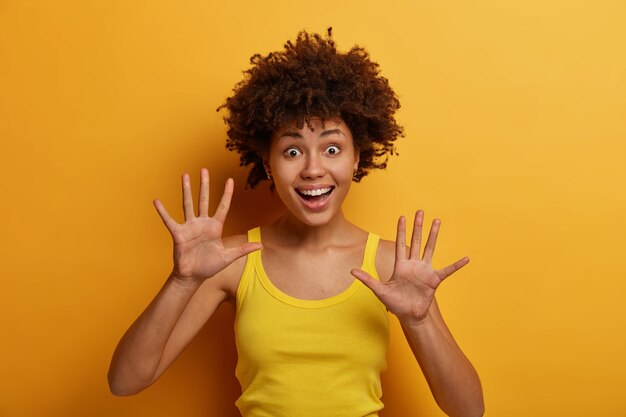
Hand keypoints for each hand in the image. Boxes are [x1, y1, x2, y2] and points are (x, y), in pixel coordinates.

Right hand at [153, 168, 261, 282]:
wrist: (193, 277)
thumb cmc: (209, 266)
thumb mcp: (228, 257)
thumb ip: (243, 249)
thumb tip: (261, 245)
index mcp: (215, 227)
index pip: (223, 207)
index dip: (227, 194)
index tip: (230, 180)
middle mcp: (202, 223)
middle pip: (204, 199)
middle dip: (204, 185)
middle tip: (204, 169)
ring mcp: (190, 227)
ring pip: (188, 204)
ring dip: (186, 190)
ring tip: (184, 175)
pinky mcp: (178, 234)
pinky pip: (169, 221)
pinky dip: (163, 212)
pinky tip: (157, 201)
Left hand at [351, 210, 468, 323]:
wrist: (409, 315)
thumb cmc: (395, 303)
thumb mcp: (379, 290)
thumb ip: (367, 279)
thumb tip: (351, 271)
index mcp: (401, 266)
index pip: (400, 244)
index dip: (401, 231)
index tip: (402, 217)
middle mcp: (413, 265)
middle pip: (416, 241)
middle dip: (418, 226)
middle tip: (420, 211)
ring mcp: (425, 271)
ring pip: (430, 249)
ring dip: (433, 236)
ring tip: (437, 221)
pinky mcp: (434, 280)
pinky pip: (447, 270)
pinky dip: (456, 265)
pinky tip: (466, 259)